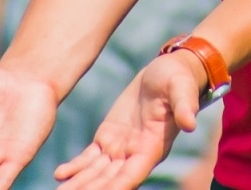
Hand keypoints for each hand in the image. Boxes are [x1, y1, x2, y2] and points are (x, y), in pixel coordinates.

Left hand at [55, 52, 204, 189]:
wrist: (165, 71)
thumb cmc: (178, 79)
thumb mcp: (181, 88)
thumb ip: (185, 106)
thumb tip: (191, 123)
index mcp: (153, 147)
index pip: (132, 174)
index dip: (116, 186)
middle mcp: (135, 154)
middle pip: (110, 180)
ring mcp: (120, 148)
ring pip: (96, 173)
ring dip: (79, 184)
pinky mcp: (108, 137)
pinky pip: (89, 157)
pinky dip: (76, 167)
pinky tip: (60, 174)